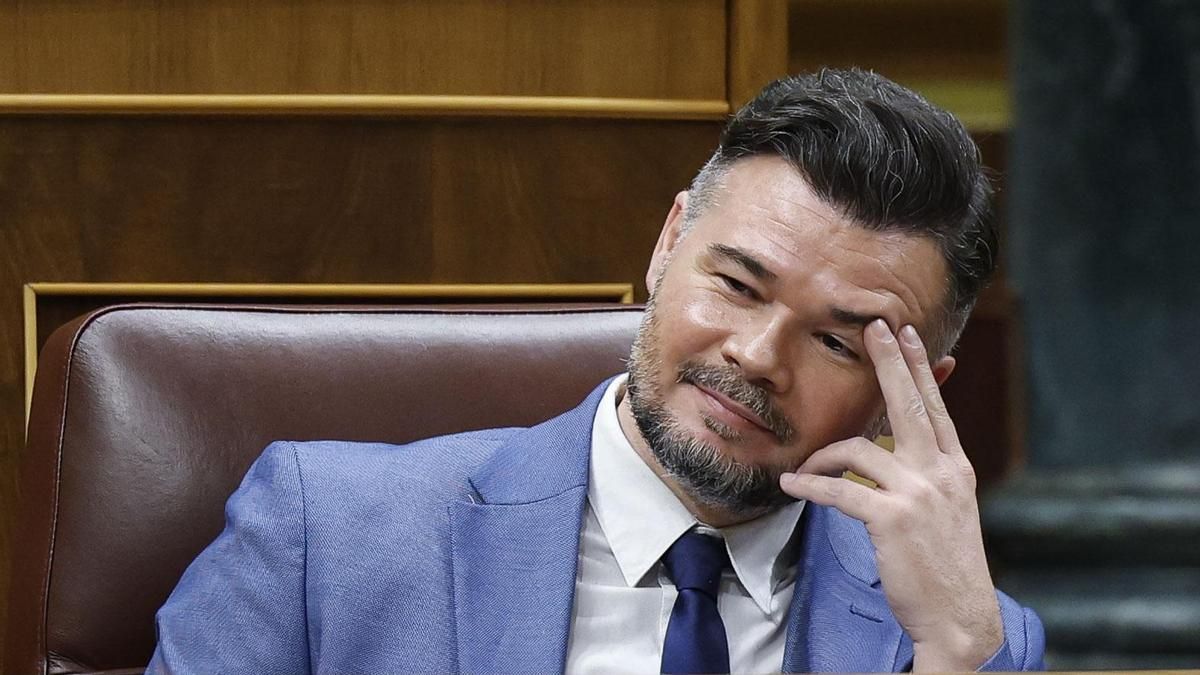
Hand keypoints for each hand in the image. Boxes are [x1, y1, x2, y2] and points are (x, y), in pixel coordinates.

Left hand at [779, 320, 1003, 670]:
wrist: (959, 618)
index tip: (906, 334)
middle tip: (874, 328)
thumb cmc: (943, 567)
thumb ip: (927, 475)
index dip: (919, 368)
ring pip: (859, 449)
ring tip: (801, 469)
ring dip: (822, 457)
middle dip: (889, 362)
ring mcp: (919, 493)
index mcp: (955, 469)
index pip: (935, 407)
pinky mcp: (892, 518)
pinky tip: (792, 486)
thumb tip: (898, 448)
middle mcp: (942, 473)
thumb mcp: (947, 511)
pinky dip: (810, 486)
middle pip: (910, 404)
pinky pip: (839, 489)